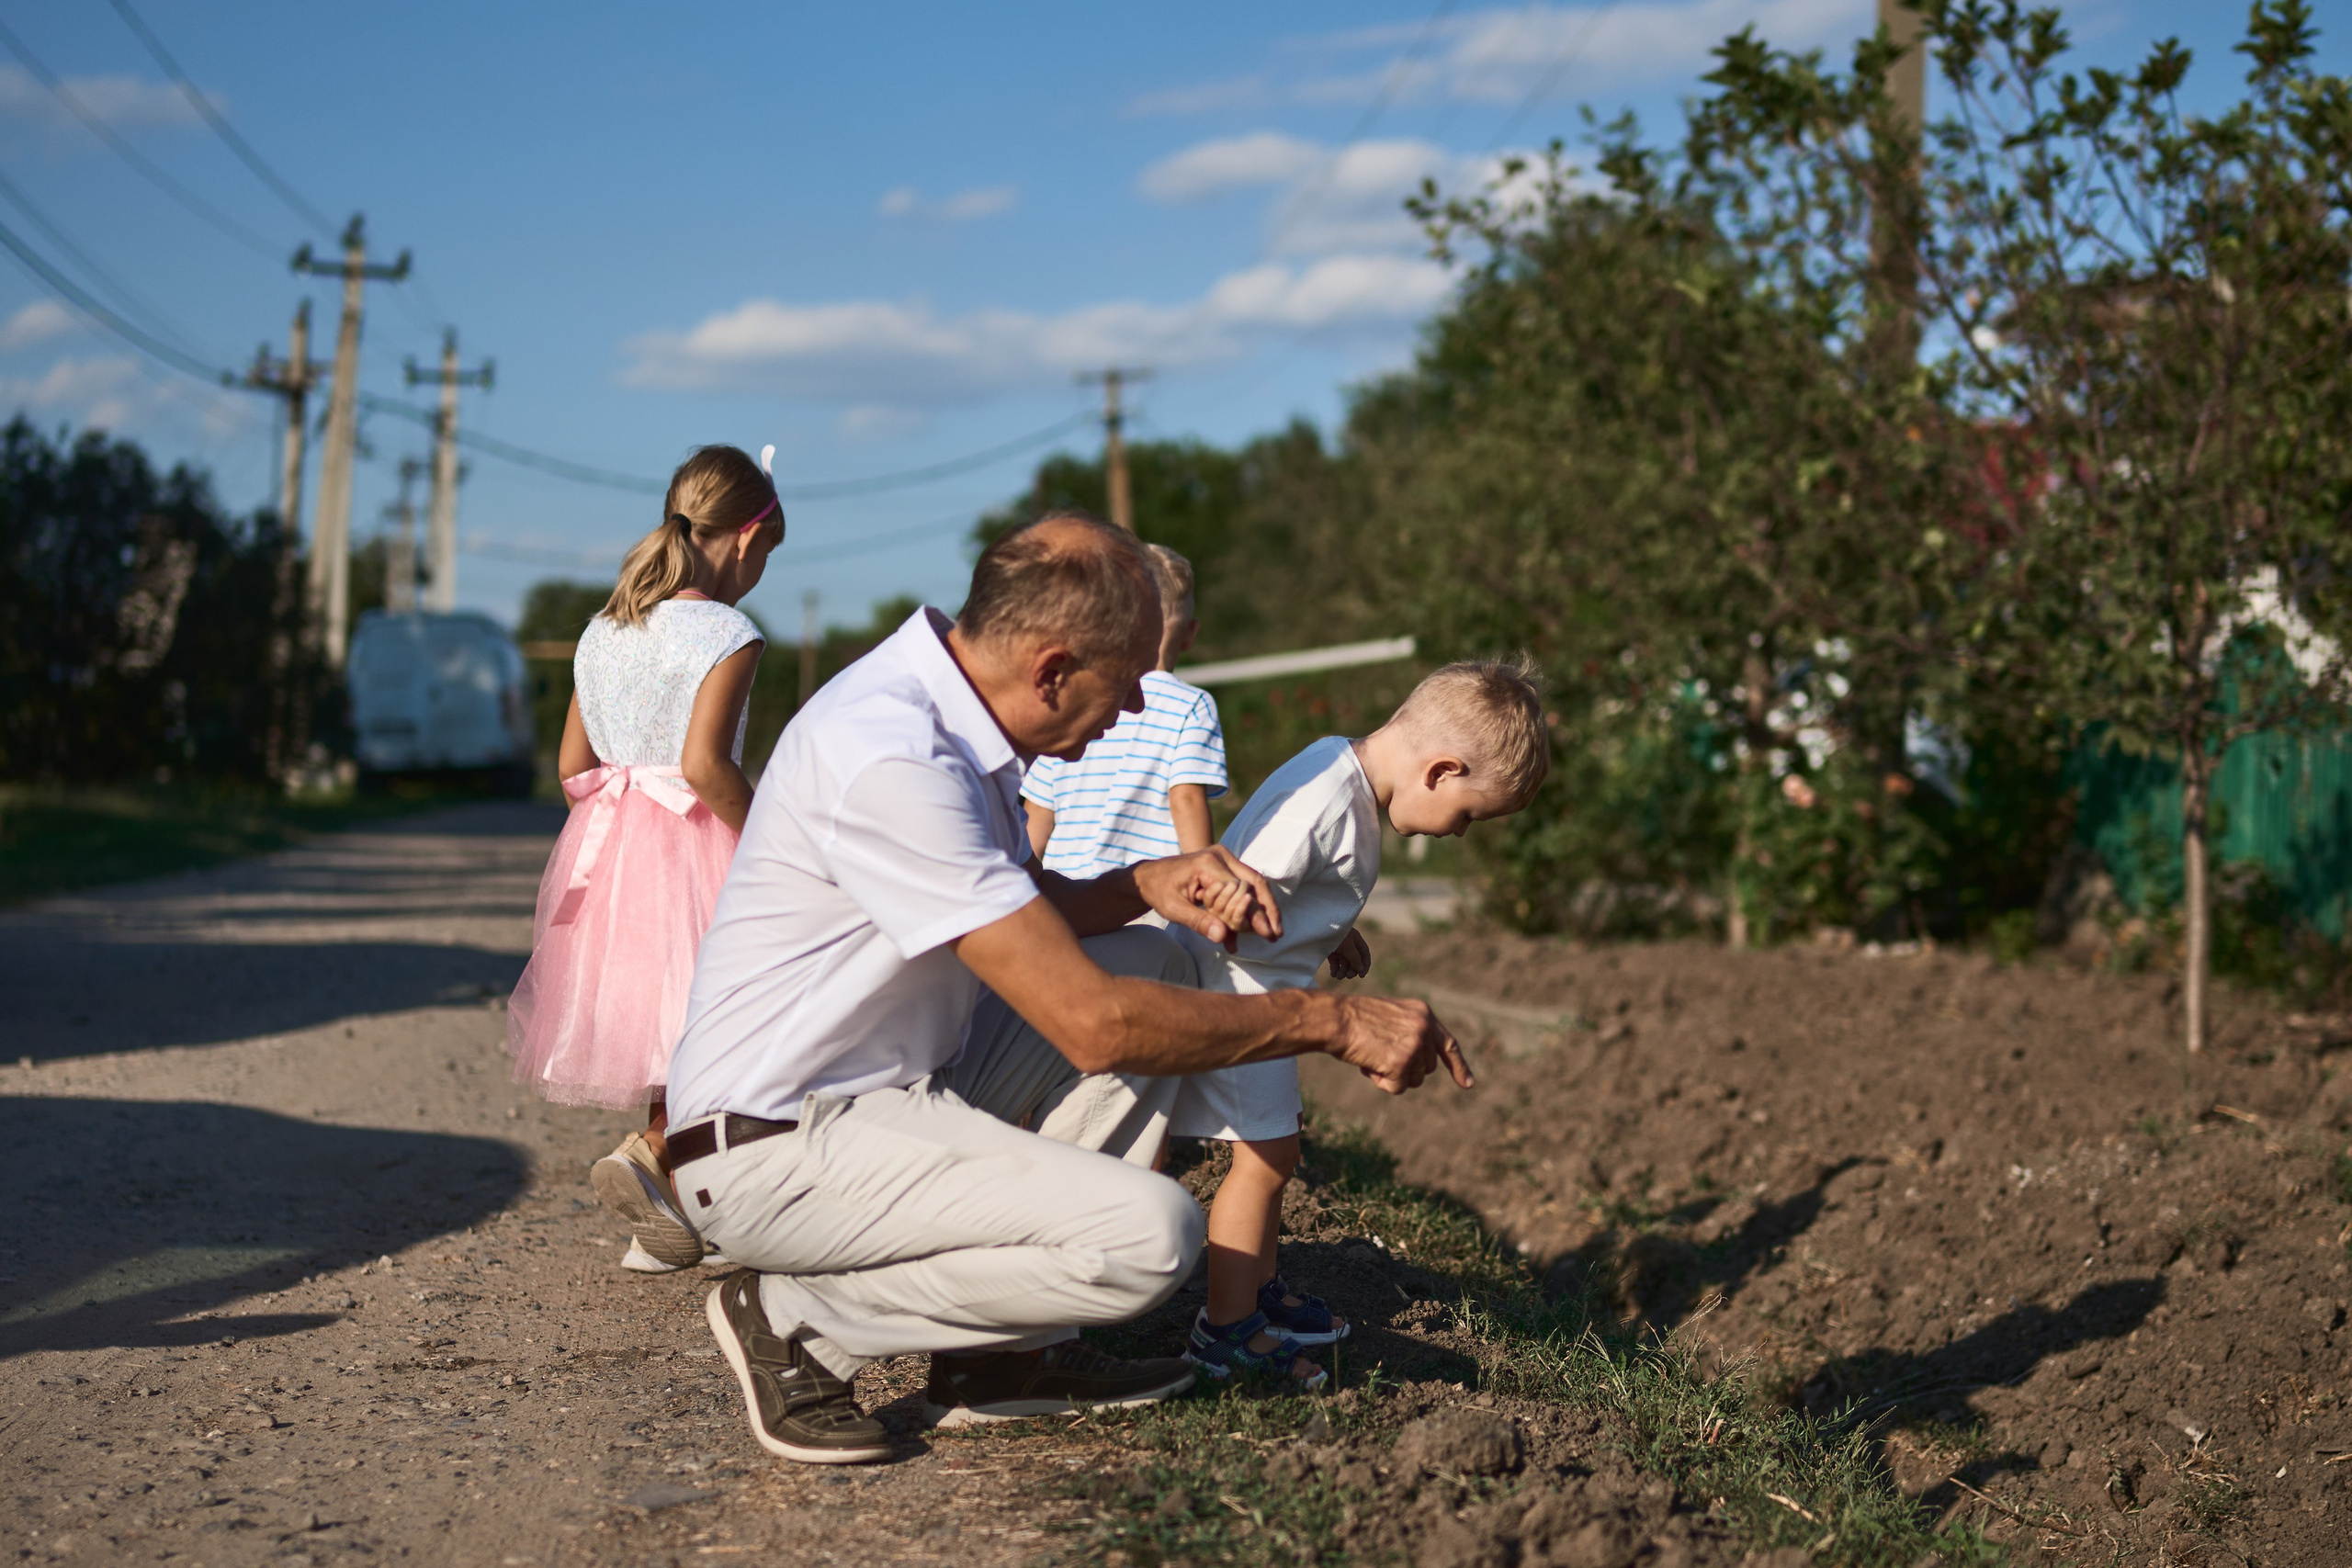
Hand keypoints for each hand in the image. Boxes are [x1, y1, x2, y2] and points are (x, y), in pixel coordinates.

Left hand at [1132, 846, 1282, 950]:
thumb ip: (1198, 921)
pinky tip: (1250, 926)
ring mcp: (1224, 857)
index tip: (1268, 933)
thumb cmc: (1158, 891)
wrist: (1149, 876)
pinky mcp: (1223, 865)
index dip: (1256, 913)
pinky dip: (1249, 904)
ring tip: (1271, 930)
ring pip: (1253, 883)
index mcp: (1208, 863)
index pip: (1241, 890)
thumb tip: (1222, 936)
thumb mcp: (1173, 909)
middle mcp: (1221, 855)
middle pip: (1255, 882)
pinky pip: (1243, 884)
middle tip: (1276, 933)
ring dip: (1262, 907)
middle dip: (1268, 909)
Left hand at [1325, 926, 1371, 980]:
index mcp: (1356, 939)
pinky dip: (1335, 970)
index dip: (1365, 965)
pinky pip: (1335, 965)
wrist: (1316, 929)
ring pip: (1345, 965)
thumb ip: (1355, 957)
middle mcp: (1349, 945)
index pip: (1364, 954)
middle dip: (1352, 970)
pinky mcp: (1331, 954)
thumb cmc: (1334, 934)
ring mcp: (1340, 950)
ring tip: (1338, 976)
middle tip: (1348, 976)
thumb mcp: (1347, 945)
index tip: (1361, 975)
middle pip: (1355, 962)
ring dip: (1343, 972)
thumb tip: (1361, 969)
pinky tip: (1333, 974)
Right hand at [1329, 995, 1474, 1095]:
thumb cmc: (1352, 1018)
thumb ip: (1409, 1034)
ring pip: (1414, 1080)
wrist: (1334, 1019)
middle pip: (1427, 1068)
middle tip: (1379, 1055)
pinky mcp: (1401, 1063)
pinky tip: (1368, 1065)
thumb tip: (1419, 1067)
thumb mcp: (1390, 1018)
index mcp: (1422, 1013)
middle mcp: (1424, 1028)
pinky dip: (1382, 1082)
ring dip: (1393, 1076)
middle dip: (1406, 1070)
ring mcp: (1414, 1045)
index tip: (1467, 1084)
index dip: (1458, 1066)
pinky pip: (1397, 1088)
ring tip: (1371, 1056)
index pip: (1448, 1044)